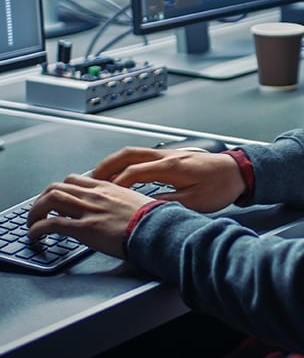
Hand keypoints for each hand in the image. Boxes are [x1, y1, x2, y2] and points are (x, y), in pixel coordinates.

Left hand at [27, 174, 153, 258]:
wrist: (158, 229)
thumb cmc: (153, 219)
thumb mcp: (138, 202)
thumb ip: (123, 201)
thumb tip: (120, 209)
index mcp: (109, 188)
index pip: (75, 180)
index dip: (61, 189)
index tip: (58, 200)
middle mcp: (96, 195)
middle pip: (58, 186)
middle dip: (43, 198)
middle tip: (40, 210)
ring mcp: (89, 210)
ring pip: (51, 199)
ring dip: (36, 211)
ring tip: (33, 222)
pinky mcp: (84, 228)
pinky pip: (52, 224)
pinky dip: (37, 229)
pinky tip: (35, 235)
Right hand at [92, 146, 245, 212]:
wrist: (240, 171)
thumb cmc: (222, 185)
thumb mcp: (195, 202)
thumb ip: (167, 204)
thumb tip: (143, 208)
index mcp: (171, 166)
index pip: (133, 172)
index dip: (115, 184)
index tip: (102, 195)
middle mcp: (169, 156)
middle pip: (129, 155)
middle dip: (106, 166)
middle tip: (90, 180)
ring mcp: (172, 154)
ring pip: (136, 152)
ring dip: (116, 162)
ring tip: (101, 176)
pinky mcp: (176, 156)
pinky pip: (145, 156)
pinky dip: (129, 162)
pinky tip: (125, 174)